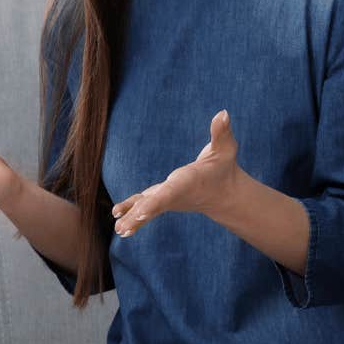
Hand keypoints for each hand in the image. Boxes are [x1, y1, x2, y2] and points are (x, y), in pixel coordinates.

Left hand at [112, 110, 243, 237]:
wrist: (224, 192)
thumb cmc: (223, 167)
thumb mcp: (225, 148)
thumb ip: (221, 132)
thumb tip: (223, 113)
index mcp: (187, 182)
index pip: (169, 193)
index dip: (154, 203)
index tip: (140, 213)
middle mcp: (175, 194)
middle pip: (154, 206)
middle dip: (139, 215)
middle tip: (122, 228)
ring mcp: (167, 199)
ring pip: (146, 209)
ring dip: (132, 218)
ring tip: (119, 229)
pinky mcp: (161, 199)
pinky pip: (144, 206)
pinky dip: (131, 211)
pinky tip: (117, 217)